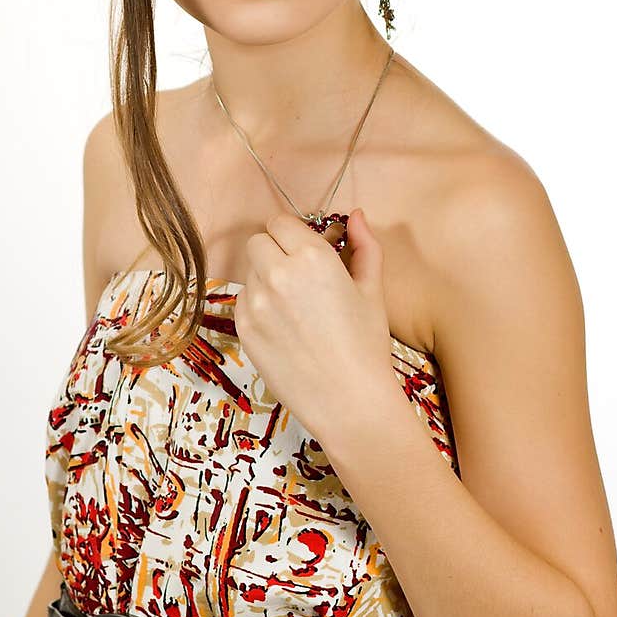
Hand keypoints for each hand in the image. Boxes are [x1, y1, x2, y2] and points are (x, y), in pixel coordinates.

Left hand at [233, 207, 397, 451]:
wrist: (349, 401)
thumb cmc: (366, 345)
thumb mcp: (373, 290)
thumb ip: (365, 246)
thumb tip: (357, 215)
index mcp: (312, 257)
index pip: (280, 222)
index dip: (293, 234)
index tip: (305, 250)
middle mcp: (278, 273)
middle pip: (257, 241)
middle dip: (275, 251)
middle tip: (298, 274)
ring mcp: (256, 302)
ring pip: (249, 272)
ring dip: (265, 278)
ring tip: (294, 306)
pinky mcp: (244, 329)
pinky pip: (243, 301)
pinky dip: (258, 306)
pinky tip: (284, 326)